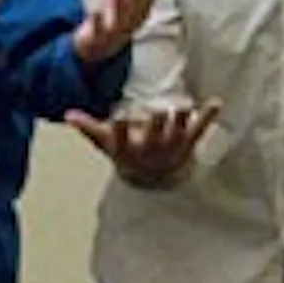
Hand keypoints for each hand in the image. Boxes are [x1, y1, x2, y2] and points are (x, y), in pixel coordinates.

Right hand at [66, 100, 222, 187]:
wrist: (153, 181)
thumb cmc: (127, 155)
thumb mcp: (107, 144)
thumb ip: (89, 128)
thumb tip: (67, 114)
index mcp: (128, 149)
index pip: (121, 138)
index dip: (121, 129)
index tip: (119, 117)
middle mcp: (149, 150)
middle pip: (153, 136)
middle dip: (155, 126)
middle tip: (157, 111)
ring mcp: (170, 148)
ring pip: (176, 133)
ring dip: (180, 121)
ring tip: (182, 107)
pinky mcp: (187, 144)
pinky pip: (199, 130)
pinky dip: (207, 116)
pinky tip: (216, 102)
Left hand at [73, 0, 170, 64]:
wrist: (102, 49)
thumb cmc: (123, 19)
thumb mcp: (138, 2)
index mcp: (140, 13)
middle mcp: (129, 23)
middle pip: (134, 9)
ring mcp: (112, 33)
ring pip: (117, 22)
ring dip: (118, 9)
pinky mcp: (94, 39)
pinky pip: (95, 33)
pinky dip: (96, 23)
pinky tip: (93, 11)